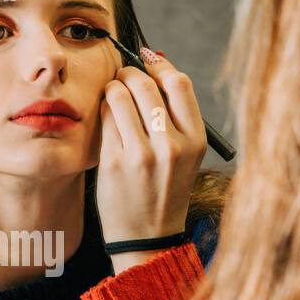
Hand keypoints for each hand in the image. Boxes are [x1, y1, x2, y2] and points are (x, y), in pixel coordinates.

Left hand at [96, 46, 206, 273]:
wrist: (147, 238)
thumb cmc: (164, 190)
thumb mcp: (185, 156)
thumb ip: (175, 116)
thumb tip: (154, 64)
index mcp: (195, 141)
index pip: (178, 83)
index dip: (160, 65)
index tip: (149, 62)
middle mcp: (172, 146)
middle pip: (147, 85)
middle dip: (131, 72)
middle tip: (123, 76)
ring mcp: (141, 155)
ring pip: (121, 95)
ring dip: (113, 86)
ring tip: (113, 92)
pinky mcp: (114, 162)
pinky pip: (105, 117)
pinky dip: (103, 108)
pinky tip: (106, 115)